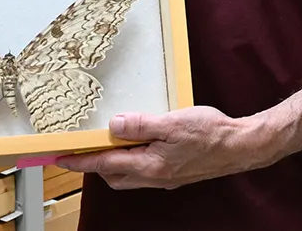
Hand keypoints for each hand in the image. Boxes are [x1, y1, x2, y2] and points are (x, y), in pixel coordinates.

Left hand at [55, 107, 275, 189]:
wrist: (240, 147)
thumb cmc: (210, 133)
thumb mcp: (172, 122)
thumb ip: (141, 125)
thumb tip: (113, 126)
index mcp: (150, 165)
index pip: (105, 163)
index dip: (81, 161)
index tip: (61, 158)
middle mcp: (155, 177)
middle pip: (114, 175)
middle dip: (95, 165)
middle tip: (82, 149)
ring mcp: (165, 178)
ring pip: (129, 176)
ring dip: (114, 164)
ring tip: (108, 145)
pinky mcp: (175, 174)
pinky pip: (144, 172)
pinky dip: (133, 161)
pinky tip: (139, 146)